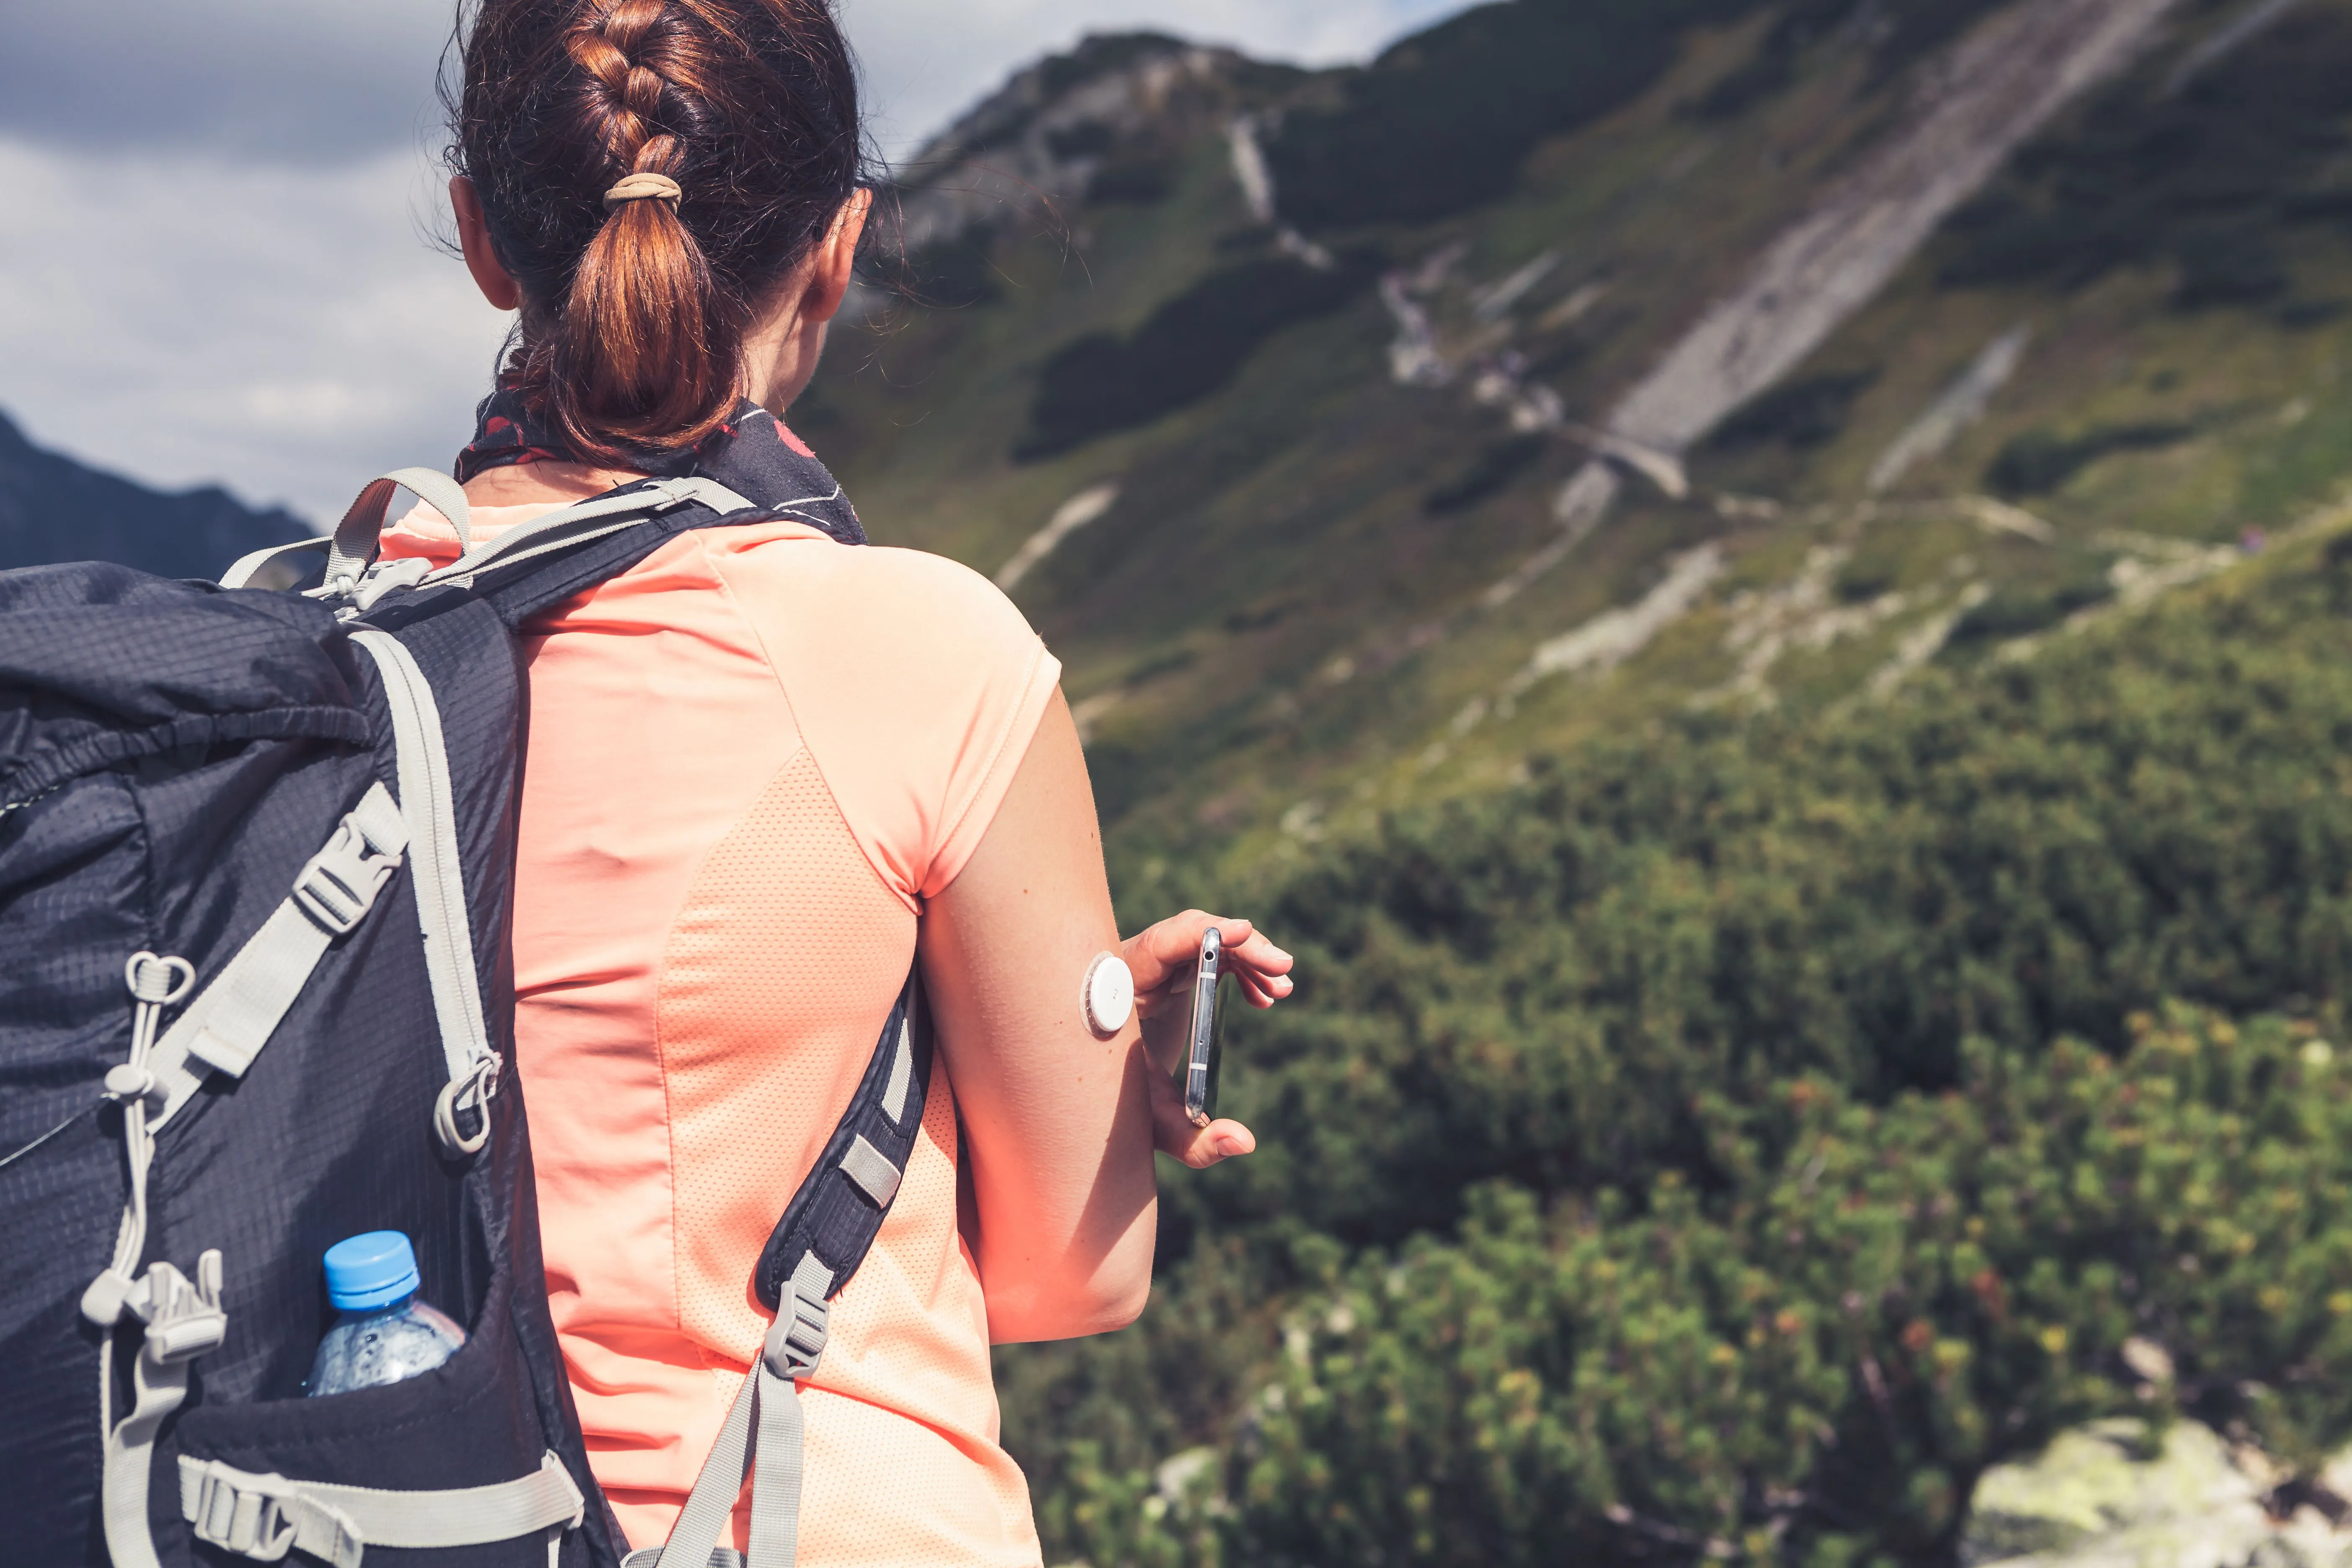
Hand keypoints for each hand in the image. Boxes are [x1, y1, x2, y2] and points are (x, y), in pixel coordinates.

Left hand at [1121, 910, 1294, 1168]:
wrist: (1094, 1093)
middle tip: (1282, 969)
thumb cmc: (1116, 1108)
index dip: (1199, 935)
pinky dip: (1237, 967)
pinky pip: (1204, 953)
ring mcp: (1148, 965)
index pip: (1157, 946)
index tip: (1242, 932)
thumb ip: (1196, 1144)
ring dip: (1245, 957)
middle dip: (1237, 946)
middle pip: (1187, 934)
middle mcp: (1130, 970)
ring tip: (1281, 990)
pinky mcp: (1164, 970)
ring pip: (1201, 939)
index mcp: (1118, 996)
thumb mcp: (1154, 1127)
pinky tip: (1263, 998)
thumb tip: (1247, 1142)